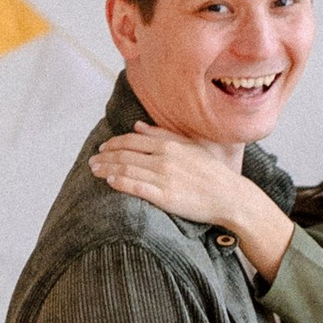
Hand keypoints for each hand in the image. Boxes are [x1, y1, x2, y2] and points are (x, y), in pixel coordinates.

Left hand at [90, 127, 253, 230]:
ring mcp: (165, 178)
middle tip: (92, 161)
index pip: (133, 141)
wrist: (230, 196)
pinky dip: (122, 183)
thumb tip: (138, 126)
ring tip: (95, 171)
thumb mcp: (190, 146)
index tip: (102, 148)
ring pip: (127, 170)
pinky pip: (138, 188)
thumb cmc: (211, 172)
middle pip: (126, 155)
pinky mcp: (166, 197)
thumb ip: (163, 134)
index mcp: (170, 145)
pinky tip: (110, 182)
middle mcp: (165, 159)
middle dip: (105, 157)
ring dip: (108, 169)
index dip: (114, 144)